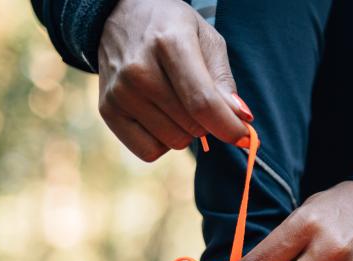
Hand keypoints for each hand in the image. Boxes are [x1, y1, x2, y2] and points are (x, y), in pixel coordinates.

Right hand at [97, 0, 251, 161]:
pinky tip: (159, 115)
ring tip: (174, 100)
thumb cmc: (172, 29)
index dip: (229, 127)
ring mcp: (119, 92)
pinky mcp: (107, 111)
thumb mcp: (207, 40)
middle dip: (208, 122)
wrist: (120, 16)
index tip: (245, 137)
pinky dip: (162, 141)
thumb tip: (241, 118)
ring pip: (175, 142)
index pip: (203, 103)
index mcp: (169, 44)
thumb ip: (224, 81)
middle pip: (193, 126)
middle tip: (198, 98)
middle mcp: (138, 70)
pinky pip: (150, 152)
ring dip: (186, 130)